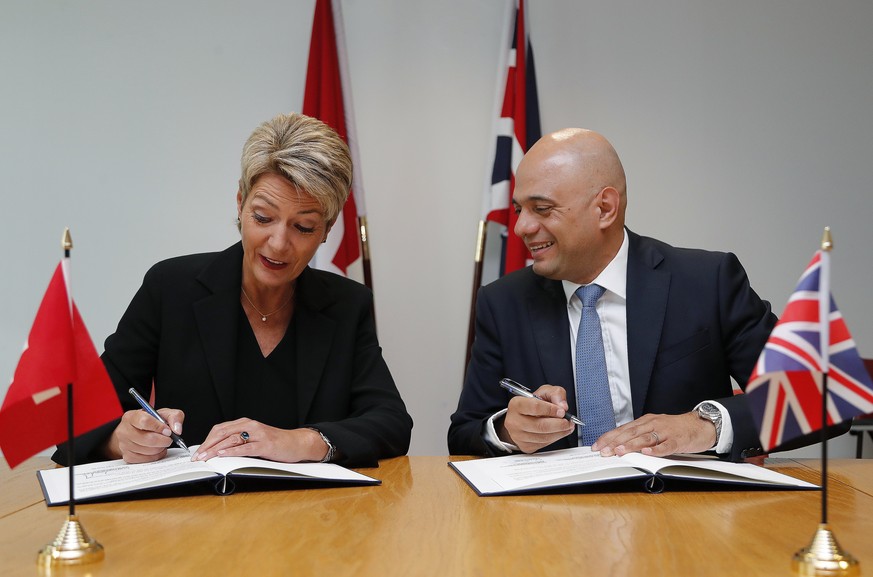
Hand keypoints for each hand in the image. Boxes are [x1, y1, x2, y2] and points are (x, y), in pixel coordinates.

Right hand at [106, 407, 185, 462]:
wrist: (137, 430)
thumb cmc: (151, 421)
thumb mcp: (164, 413)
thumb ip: (174, 417)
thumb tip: (177, 429)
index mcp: (131, 416)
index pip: (145, 421)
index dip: (159, 427)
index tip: (168, 431)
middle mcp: (124, 430)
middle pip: (148, 439)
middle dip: (163, 440)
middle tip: (168, 439)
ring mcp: (124, 445)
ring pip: (148, 451)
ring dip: (160, 448)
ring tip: (162, 443)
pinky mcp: (127, 456)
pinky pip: (145, 459)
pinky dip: (155, 456)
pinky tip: (157, 450)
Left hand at [191, 418, 327, 462]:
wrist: (296, 443)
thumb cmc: (275, 443)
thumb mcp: (254, 439)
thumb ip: (238, 441)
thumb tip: (217, 452)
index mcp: (245, 423)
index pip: (220, 429)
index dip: (206, 441)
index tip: (198, 452)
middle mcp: (250, 425)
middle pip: (222, 433)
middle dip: (207, 446)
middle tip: (197, 457)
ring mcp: (258, 433)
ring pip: (231, 439)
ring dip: (215, 449)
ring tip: (205, 458)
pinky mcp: (265, 443)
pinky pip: (245, 447)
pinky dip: (232, 450)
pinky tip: (223, 454)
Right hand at [498, 384, 575, 452]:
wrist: (522, 418)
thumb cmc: (533, 404)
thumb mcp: (544, 392)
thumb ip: (555, 393)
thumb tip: (563, 406)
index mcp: (516, 404)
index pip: (535, 407)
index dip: (551, 409)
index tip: (562, 411)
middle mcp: (514, 421)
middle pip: (540, 425)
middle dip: (559, 424)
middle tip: (568, 421)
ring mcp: (518, 436)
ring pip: (544, 437)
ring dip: (560, 432)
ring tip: (567, 426)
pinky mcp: (525, 446)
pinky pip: (544, 444)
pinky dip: (555, 438)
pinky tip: (559, 432)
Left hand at [591, 412, 716, 457]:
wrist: (700, 425)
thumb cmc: (675, 429)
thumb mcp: (654, 428)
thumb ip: (639, 436)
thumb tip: (619, 446)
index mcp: (645, 421)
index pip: (622, 429)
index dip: (608, 437)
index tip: (597, 445)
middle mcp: (653, 424)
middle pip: (631, 433)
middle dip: (615, 442)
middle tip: (603, 451)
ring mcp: (666, 431)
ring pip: (645, 438)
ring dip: (631, 445)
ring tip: (620, 451)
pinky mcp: (678, 440)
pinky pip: (666, 445)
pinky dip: (656, 449)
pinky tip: (647, 452)